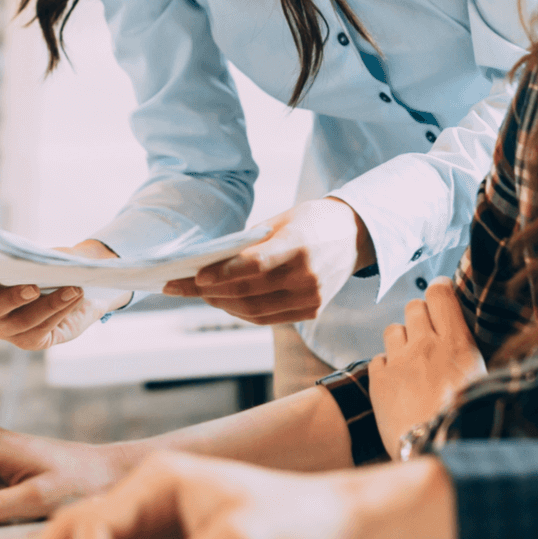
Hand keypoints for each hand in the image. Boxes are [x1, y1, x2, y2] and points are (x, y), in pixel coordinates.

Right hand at [0, 239, 125, 350]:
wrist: (73, 287)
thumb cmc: (50, 267)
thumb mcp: (44, 257)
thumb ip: (39, 258)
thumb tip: (50, 260)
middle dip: (13, 297)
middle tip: (35, 288)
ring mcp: (5, 328)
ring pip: (21, 321)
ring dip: (49, 304)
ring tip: (73, 290)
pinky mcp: (26, 340)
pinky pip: (39, 331)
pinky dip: (60, 312)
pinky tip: (75, 299)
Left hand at [162, 198, 374, 324]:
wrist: (356, 235)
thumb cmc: (312, 221)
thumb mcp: (282, 220)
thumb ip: (250, 241)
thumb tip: (209, 261)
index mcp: (300, 245)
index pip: (255, 265)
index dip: (223, 273)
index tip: (195, 276)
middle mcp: (308, 276)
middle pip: (249, 292)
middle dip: (209, 292)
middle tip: (181, 287)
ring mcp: (312, 297)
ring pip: (255, 311)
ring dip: (222, 305)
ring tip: (200, 295)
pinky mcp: (313, 311)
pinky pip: (269, 318)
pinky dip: (243, 312)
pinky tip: (225, 302)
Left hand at [369, 279, 486, 459]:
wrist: (437, 452)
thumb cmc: (469, 422)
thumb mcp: (484, 383)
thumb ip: (472, 356)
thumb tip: (471, 344)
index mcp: (456, 343)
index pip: (440, 294)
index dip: (439, 291)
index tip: (440, 297)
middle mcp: (425, 345)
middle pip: (413, 306)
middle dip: (419, 317)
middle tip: (427, 337)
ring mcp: (399, 361)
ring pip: (393, 329)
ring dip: (401, 340)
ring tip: (411, 363)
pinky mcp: (378, 380)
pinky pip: (378, 358)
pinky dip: (386, 368)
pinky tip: (397, 385)